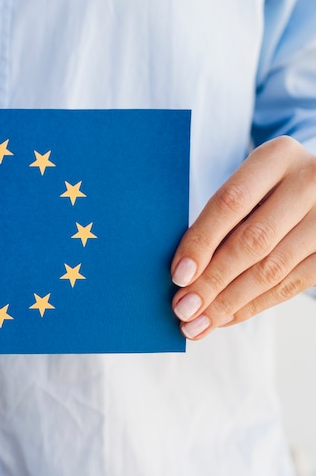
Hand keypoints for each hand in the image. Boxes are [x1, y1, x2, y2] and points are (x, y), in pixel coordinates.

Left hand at [171, 136, 315, 339]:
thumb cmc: (264, 187)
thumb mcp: (247, 182)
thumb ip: (220, 217)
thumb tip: (183, 272)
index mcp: (277, 158)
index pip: (231, 202)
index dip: (202, 241)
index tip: (178, 275)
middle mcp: (309, 184)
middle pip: (252, 242)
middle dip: (212, 282)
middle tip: (182, 309)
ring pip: (272, 270)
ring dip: (229, 303)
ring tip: (197, 324)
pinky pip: (290, 286)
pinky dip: (252, 306)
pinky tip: (225, 318)